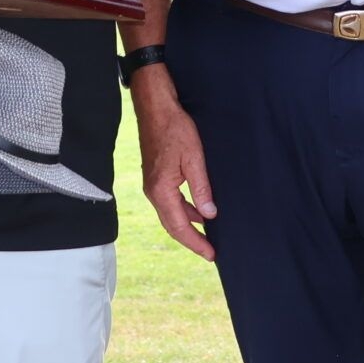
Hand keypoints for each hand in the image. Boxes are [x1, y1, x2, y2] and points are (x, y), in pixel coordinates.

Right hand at [132, 74, 215, 259]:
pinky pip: (169, 203)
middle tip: (210, 252)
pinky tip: (198, 211)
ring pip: (170, 215)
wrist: (155, 108)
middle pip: (172, 225)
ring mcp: (152, 185)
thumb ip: (201, 188)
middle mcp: (153, 192)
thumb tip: (209, 214)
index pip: (179, 226)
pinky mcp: (155, 177)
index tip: (211, 254)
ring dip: (188, 226)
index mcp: (161, 190)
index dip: (196, 242)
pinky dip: (184, 211)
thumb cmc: (174, 129)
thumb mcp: (194, 158)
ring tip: (207, 236)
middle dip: (191, 240)